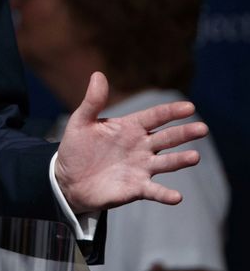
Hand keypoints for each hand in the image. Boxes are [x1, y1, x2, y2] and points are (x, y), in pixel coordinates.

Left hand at [54, 71, 207, 213]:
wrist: (69, 178)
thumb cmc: (77, 147)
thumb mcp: (81, 122)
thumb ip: (92, 101)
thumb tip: (98, 74)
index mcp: (130, 127)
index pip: (155, 117)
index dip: (171, 112)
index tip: (189, 107)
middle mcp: (141, 146)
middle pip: (167, 138)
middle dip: (184, 133)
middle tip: (202, 129)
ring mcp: (141, 167)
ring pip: (166, 163)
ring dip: (180, 160)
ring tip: (195, 156)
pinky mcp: (137, 188)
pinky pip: (154, 191)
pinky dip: (166, 194)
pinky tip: (177, 197)